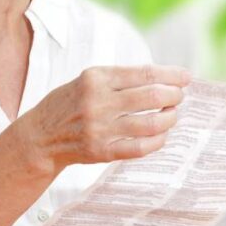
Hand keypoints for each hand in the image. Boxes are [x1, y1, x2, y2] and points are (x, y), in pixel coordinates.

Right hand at [16, 65, 190, 174]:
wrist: (40, 136)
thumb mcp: (87, 80)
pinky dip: (157, 140)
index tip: (185, 77)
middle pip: (152, 96)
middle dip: (174, 95)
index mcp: (96, 78)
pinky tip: (161, 135)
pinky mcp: (102, 151)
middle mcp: (98, 102)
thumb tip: (162, 78)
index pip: (144, 73)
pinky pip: (140, 148)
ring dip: (169, 118)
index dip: (171, 75)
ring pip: (151, 124)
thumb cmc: (69, 103)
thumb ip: (119, 79)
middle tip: (179, 96)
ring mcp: (100, 128)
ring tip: (172, 114)